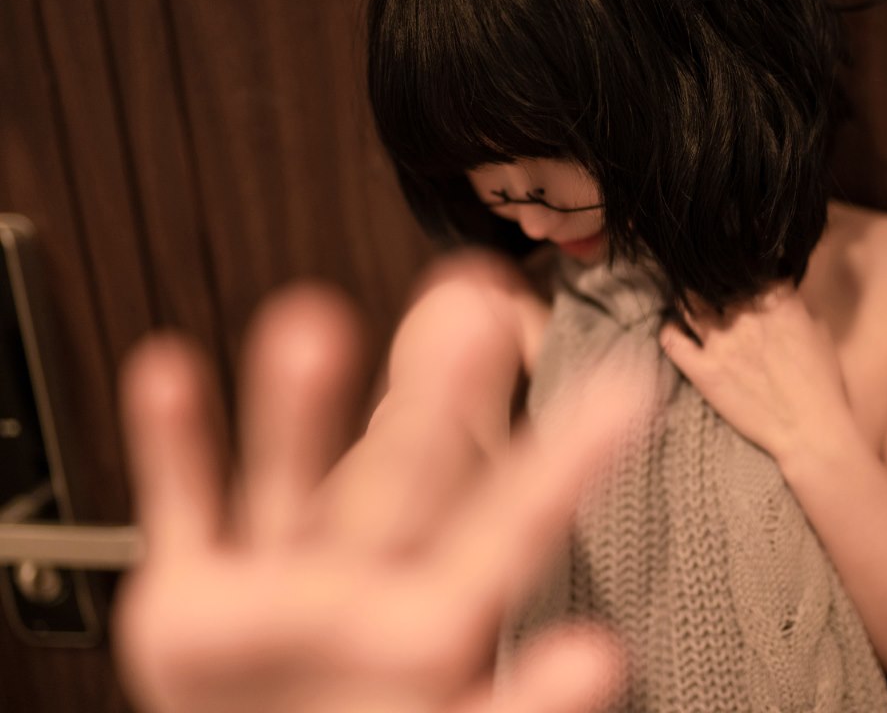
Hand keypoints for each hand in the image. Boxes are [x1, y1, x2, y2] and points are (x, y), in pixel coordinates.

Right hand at [115, 283, 631, 712]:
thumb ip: (520, 698)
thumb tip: (600, 658)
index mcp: (434, 615)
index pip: (514, 525)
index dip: (568, 461)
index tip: (623, 385)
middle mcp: (359, 580)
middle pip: (401, 482)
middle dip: (432, 405)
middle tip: (472, 306)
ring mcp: (272, 582)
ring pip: (288, 481)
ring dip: (298, 410)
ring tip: (312, 320)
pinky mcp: (189, 598)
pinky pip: (186, 510)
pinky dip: (174, 447)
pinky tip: (170, 369)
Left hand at [657, 284, 858, 465]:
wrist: (810, 431)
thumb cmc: (822, 384)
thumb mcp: (820, 332)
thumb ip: (796, 306)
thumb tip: (782, 292)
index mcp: (779, 301)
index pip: (751, 266)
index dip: (745, 268)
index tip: (741, 273)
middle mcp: (747, 315)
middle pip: (715, 279)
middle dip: (712, 278)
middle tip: (709, 282)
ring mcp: (721, 342)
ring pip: (689, 302)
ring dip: (687, 297)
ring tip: (688, 299)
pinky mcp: (703, 370)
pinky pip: (672, 340)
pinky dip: (669, 329)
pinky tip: (674, 327)